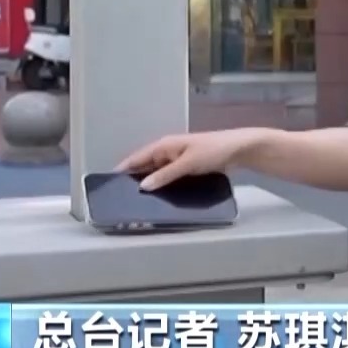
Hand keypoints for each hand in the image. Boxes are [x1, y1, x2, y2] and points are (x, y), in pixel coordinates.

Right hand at [115, 129, 264, 190]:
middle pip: (144, 166)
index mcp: (163, 145)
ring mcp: (177, 160)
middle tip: (120, 198)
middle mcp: (167, 151)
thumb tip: (142, 186)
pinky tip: (159, 198)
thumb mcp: (187, 164)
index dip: (123, 170)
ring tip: (135, 201)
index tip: (109, 184)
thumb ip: (165, 175)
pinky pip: (168, 176)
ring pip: (156, 173)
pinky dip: (162, 184)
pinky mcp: (186, 168)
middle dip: (133, 179)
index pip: (136, 158)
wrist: (239, 149)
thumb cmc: (213, 151)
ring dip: (148, 183)